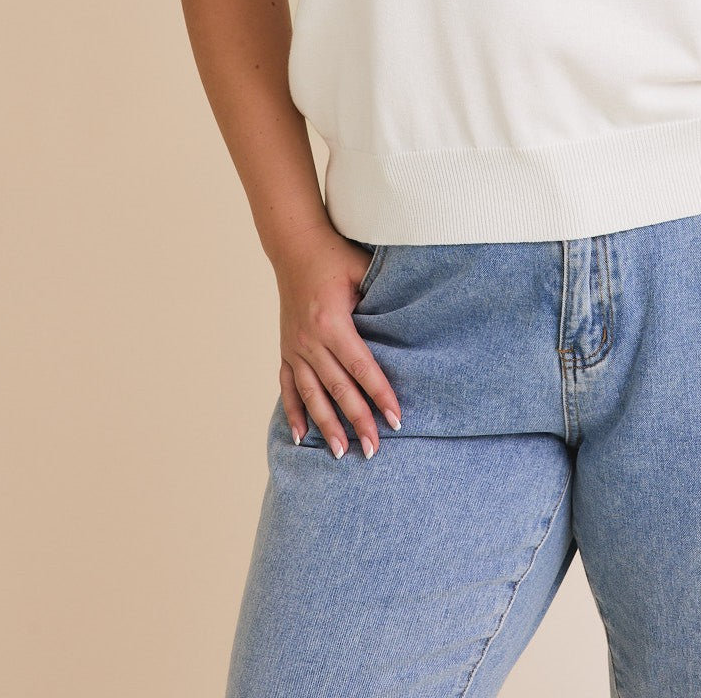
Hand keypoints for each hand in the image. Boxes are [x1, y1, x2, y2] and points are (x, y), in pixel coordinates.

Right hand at [273, 224, 401, 457]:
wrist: (296, 246)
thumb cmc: (336, 256)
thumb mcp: (363, 270)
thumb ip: (383, 297)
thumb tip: (414, 319)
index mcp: (332, 322)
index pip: (362, 367)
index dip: (380, 394)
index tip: (396, 419)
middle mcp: (310, 340)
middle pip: (338, 389)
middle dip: (357, 421)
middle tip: (373, 450)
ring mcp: (294, 348)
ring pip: (312, 395)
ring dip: (326, 426)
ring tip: (341, 453)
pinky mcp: (286, 349)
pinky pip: (288, 387)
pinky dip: (294, 412)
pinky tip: (301, 436)